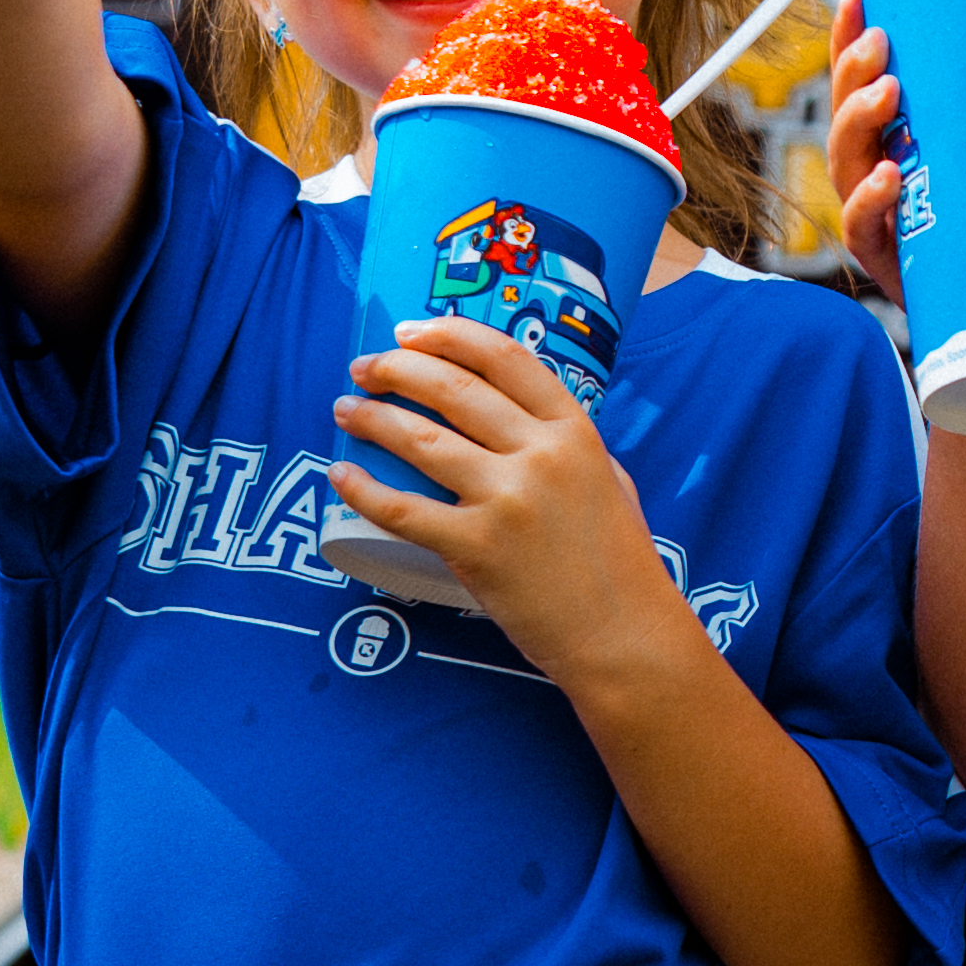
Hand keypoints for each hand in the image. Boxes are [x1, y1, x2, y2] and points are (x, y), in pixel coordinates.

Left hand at [329, 316, 683, 684]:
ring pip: (420, 440)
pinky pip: (403, 510)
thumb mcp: (608, 478)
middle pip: (452, 388)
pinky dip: (363, 490)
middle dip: (395, 369)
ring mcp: (509, 500)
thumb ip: (564, 443)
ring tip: (345, 410)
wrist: (624, 633)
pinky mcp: (477, 549)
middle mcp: (542, 455)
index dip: (448, 334)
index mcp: (575, 430)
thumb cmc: (619, 560)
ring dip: (372, 418)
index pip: (504, 357)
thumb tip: (513, 416)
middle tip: (363, 369)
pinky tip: (341, 474)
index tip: (410, 332)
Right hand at [825, 0, 910, 304]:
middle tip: (883, 41)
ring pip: (845, 160)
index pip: (858, 82)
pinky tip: (887, 176)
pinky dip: (870, 199)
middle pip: (844, 113)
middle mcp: (870, 171)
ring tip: (887, 93)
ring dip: (860, 120)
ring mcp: (872, 213)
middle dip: (854, 71)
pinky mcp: (882, 256)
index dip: (848, 39)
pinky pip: (861, 226)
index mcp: (887, 141)